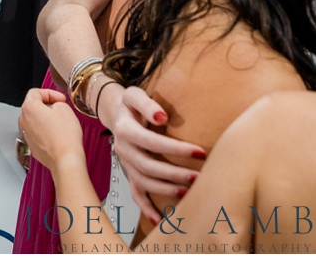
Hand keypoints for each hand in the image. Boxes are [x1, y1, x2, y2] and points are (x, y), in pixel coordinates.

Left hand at [18, 88, 84, 171]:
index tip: (60, 99)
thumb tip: (55, 106)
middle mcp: (24, 120)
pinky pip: (38, 133)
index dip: (50, 93)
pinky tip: (58, 135)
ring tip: (61, 123)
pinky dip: (46, 132)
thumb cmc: (65, 136)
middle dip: (48, 106)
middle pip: (34, 106)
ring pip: (36, 121)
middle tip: (61, 109)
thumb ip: (56, 102)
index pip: (36, 92)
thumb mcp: (64, 108)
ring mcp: (27, 134)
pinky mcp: (33, 146)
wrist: (65, 159)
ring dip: (47, 119)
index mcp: (29, 108)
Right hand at [100, 83, 204, 223]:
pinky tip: (160, 220)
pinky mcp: (129, 173)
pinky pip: (135, 194)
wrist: (116, 112)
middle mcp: (123, 149)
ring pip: (143, 182)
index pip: (151, 142)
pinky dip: (146, 209)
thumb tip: (162, 117)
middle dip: (174, 173)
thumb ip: (147, 104)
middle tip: (198, 177)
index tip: (199, 152)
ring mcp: (125, 164)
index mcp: (124, 130)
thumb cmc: (130, 103)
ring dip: (164, 190)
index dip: (174, 149)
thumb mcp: (134, 95)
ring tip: (187, 193)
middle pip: (147, 166)